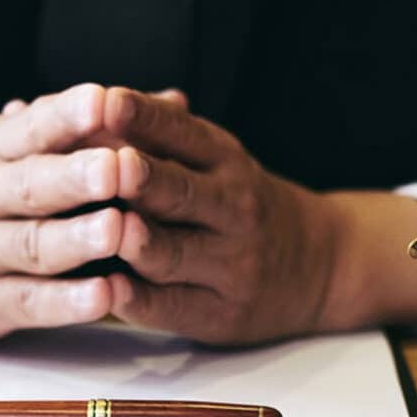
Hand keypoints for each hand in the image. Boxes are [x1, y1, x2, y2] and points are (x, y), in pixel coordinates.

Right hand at [0, 84, 123, 347]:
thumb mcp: (4, 154)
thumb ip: (67, 129)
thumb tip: (156, 101)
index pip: (28, 128)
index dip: (66, 115)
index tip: (104, 101)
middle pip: (30, 185)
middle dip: (75, 176)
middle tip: (118, 168)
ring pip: (31, 245)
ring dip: (76, 239)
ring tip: (116, 230)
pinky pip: (28, 302)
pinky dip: (67, 301)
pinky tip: (105, 295)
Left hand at [101, 88, 338, 343]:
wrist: (317, 265)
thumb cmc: (240, 202)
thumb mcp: (218, 159)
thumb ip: (165, 135)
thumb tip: (100, 102)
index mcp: (225, 161)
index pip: (183, 133)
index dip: (145, 118)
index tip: (109, 102)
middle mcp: (232, 210)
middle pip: (180, 193)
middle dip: (144, 180)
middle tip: (110, 166)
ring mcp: (230, 265)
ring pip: (173, 253)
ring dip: (139, 242)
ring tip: (112, 230)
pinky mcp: (219, 315)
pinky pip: (172, 307)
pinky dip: (138, 301)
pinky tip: (110, 289)